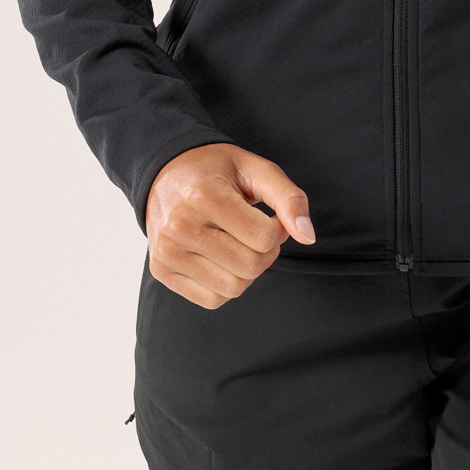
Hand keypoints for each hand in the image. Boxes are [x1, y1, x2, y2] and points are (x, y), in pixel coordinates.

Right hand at [145, 142, 315, 309]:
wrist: (165, 172)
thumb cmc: (216, 170)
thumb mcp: (256, 169)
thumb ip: (289, 198)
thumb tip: (308, 237)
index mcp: (203, 196)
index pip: (264, 238)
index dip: (279, 230)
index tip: (270, 217)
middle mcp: (180, 226)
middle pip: (251, 267)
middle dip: (266, 252)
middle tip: (256, 232)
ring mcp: (167, 251)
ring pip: (233, 288)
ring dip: (248, 271)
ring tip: (238, 244)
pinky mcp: (161, 270)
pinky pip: (212, 299)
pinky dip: (226, 285)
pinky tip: (221, 258)